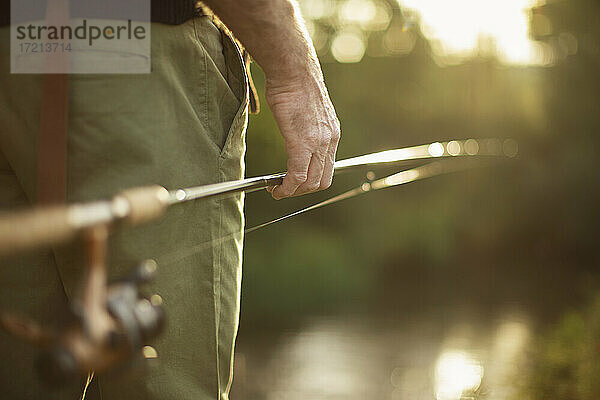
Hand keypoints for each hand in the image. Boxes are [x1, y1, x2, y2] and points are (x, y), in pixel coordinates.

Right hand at [265, 69, 340, 199]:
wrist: (293, 68)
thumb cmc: (294, 83)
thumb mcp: (308, 110)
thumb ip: (307, 127)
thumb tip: (296, 133)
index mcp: (332, 134)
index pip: (327, 170)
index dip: (310, 181)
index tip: (293, 181)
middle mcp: (330, 141)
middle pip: (321, 181)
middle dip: (302, 191)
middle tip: (284, 188)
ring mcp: (318, 143)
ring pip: (310, 183)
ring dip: (293, 191)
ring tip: (277, 189)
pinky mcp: (302, 142)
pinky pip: (297, 175)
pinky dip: (286, 188)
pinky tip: (275, 188)